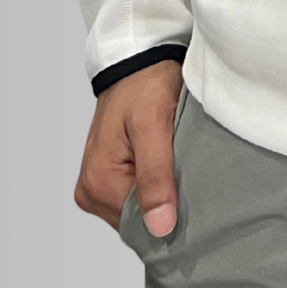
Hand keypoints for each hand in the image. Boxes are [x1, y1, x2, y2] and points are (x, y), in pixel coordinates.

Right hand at [74, 59, 183, 237]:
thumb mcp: (153, 126)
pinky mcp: (108, 174)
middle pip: (137, 220)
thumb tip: (159, 228)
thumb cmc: (144, 83)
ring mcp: (97, 183)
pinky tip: (169, 166)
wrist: (138, 59)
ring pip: (138, 209)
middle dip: (166, 207)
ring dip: (161, 194)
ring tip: (179, 167)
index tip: (196, 204)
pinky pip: (136, 193)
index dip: (170, 218)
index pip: (140, 227)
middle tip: (191, 180)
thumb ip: (155, 177)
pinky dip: (156, 184)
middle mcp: (91, 189)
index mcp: (97, 183)